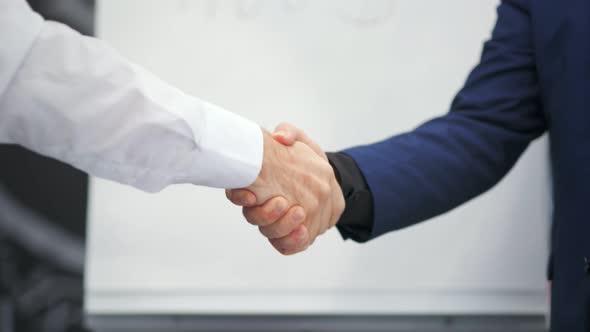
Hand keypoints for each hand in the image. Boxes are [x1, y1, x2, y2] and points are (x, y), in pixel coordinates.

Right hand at [226, 124, 343, 254]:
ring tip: (299, 213)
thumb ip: (289, 133)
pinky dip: (292, 242)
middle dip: (265, 214)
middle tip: (282, 202)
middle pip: (254, 218)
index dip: (239, 196)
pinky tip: (303, 232)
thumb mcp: (299, 140)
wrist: (326, 178)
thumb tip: (280, 137)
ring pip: (270, 233)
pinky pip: (287, 246)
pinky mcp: (292, 234)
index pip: (238, 193)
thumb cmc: (306, 158)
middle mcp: (262, 205)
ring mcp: (277, 222)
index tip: (252, 195)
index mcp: (256, 184)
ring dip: (282, 227)